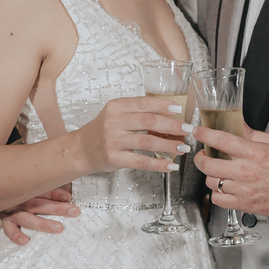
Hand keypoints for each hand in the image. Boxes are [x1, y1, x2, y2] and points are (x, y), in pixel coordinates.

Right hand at [0, 188, 79, 245]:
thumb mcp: (34, 187)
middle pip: (40, 204)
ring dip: (43, 224)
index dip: (56, 193)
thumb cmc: (22, 193)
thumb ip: (48, 189)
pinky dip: (15, 235)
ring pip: (28, 217)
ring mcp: (12, 211)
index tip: (68, 197)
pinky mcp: (6, 221)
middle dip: (58, 208)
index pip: (44, 190)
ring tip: (58, 228)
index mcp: (28, 189)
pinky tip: (24, 241)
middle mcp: (21, 200)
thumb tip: (69, 194)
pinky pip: (9, 229)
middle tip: (73, 212)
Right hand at [76, 96, 190, 176]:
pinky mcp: (114, 158)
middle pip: (149, 121)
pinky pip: (141, 161)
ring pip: (147, 142)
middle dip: (172, 125)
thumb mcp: (115, 114)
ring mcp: (113, 141)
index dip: (164, 106)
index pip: (144, 103)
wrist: (81, 149)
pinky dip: (158, 164)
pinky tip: (170, 165)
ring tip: (183, 148)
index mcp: (116, 107)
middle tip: (187, 129)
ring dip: (169, 145)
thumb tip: (169, 116)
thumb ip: (137, 112)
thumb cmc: (103, 130)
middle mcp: (113, 122)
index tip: (179, 110)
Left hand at [194, 123, 268, 219]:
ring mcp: (244, 190)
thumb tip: (238, 125)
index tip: (198, 132)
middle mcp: (247, 172)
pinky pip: (218, 199)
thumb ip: (253, 135)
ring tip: (217, 171)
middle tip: (202, 155)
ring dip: (210, 175)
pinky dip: (216, 193)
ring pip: (212, 182)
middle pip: (209, 164)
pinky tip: (223, 187)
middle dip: (200, 158)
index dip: (205, 134)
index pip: (221, 140)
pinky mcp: (245, 204)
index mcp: (255, 153)